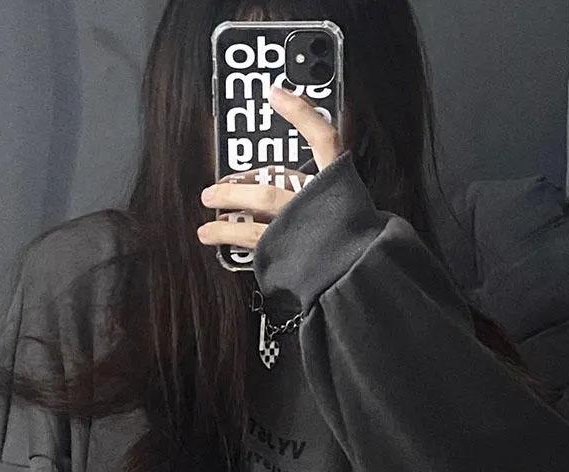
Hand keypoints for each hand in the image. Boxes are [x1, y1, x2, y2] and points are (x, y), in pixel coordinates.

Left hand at [197, 85, 344, 250]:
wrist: (362, 281)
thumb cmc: (359, 246)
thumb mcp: (352, 209)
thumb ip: (329, 192)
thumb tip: (299, 177)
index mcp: (340, 187)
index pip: (324, 139)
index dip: (300, 114)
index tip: (277, 94)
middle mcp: (316, 204)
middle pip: (269, 185)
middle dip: (238, 187)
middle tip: (214, 191)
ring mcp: (299, 230)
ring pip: (254, 216)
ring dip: (225, 219)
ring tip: (205, 220)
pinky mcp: (285, 255)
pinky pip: (252, 244)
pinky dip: (230, 238)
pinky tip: (214, 237)